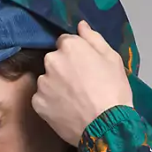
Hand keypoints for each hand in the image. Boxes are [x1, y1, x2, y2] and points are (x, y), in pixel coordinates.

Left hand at [30, 20, 133, 145]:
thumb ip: (93, 38)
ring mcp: (42, 83)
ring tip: (74, 100)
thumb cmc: (114, 90)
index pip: (65, 42)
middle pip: (54, 61)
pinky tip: (65, 110)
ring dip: (56, 86)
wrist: (106, 126)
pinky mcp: (38, 103)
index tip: (84, 67)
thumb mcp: (112, 59)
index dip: (76, 54)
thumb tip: (80, 25)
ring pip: (47, 80)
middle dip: (64, 69)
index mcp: (70, 46)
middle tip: (80, 85)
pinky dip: (51, 103)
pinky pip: (42, 99)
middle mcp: (51, 61)